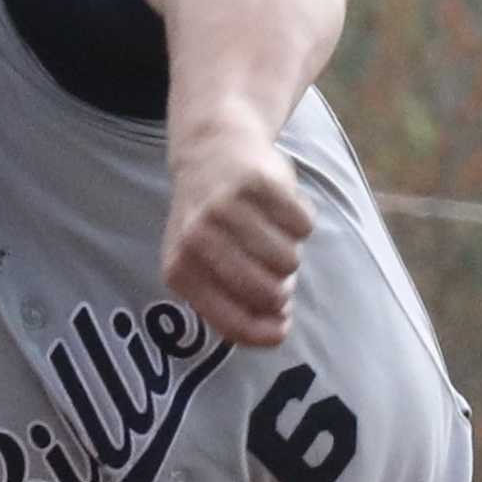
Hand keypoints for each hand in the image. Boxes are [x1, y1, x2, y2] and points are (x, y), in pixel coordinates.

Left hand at [162, 114, 313, 348]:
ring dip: (290, 254)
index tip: (282, 329)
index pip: (232, 322)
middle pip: (268, 294)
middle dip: (281, 289)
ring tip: (271, 234)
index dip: (266, 333)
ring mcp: (225, 208)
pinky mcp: (257, 182)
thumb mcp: (204, 264)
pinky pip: (303, 226)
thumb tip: (279, 329)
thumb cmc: (213, 221)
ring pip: (288, 261)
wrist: (211, 149)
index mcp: (179, 269)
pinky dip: (301, 222)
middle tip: (274, 270)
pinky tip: (280, 208)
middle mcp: (196, 238)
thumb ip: (236, 302)